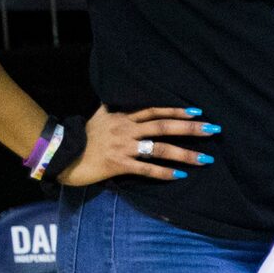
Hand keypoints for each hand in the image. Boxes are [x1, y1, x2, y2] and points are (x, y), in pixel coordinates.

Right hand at [58, 104, 216, 185]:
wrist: (61, 155)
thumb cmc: (81, 137)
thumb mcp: (97, 116)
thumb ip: (111, 107)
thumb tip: (114, 96)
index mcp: (123, 118)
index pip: (154, 111)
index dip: (176, 111)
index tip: (198, 112)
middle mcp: (126, 130)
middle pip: (163, 127)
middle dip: (190, 128)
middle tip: (213, 129)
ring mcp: (123, 147)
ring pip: (159, 149)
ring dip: (184, 154)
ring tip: (205, 159)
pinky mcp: (118, 165)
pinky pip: (146, 168)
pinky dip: (164, 172)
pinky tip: (180, 175)